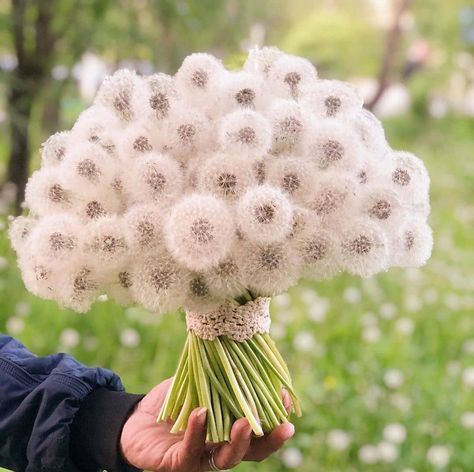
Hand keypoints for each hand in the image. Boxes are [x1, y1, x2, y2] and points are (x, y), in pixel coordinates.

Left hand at [120, 377, 294, 470]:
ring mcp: (201, 458)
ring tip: (245, 422)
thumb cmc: (176, 400)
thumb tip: (244, 344)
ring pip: (226, 459)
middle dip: (270, 440)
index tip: (286, 398)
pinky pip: (191, 451)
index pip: (261, 429)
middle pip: (252, 451)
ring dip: (238, 441)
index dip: (276, 417)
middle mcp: (220, 447)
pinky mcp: (177, 463)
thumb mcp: (201, 382)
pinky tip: (201, 412)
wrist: (137, 418)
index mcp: (230, 429)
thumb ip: (221, 373)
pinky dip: (198, 431)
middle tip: (283, 426)